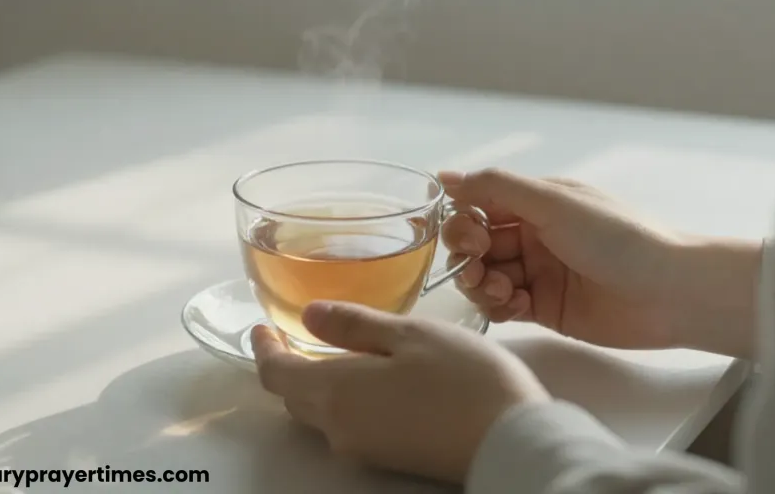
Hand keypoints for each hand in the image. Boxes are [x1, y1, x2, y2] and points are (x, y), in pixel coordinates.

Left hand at [252, 301, 549, 482]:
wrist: (511, 441)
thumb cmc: (464, 378)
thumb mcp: (409, 333)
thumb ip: (354, 324)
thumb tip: (309, 316)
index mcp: (335, 391)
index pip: (275, 373)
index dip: (263, 347)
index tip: (262, 326)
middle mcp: (339, 426)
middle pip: (294, 396)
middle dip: (289, 364)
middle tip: (295, 335)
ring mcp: (364, 447)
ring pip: (320, 413)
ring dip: (316, 383)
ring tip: (333, 352)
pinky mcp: (388, 457)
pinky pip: (348, 425)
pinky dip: (343, 399)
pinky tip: (369, 379)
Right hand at [440, 169, 685, 349]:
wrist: (670, 291)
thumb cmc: (617, 237)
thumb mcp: (553, 202)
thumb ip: (495, 187)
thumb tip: (444, 176)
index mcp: (535, 204)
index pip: (478, 207)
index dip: (462, 223)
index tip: (469, 238)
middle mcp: (532, 236)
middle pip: (474, 246)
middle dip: (467, 258)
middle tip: (480, 269)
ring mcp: (537, 273)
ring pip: (484, 278)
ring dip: (481, 285)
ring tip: (502, 292)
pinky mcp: (544, 309)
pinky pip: (503, 307)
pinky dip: (498, 307)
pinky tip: (515, 306)